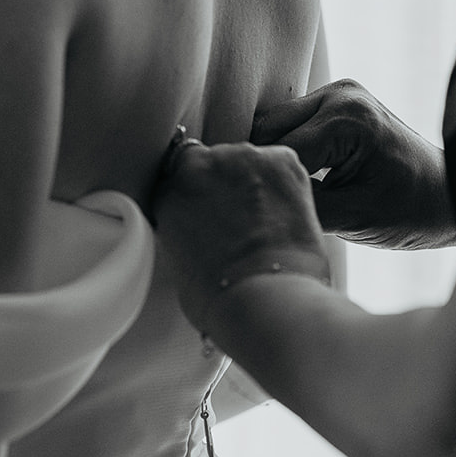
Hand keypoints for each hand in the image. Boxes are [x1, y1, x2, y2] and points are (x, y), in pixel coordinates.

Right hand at [153, 141, 329, 335]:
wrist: (264, 297)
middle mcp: (198, 165)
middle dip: (225, 186)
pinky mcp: (280, 160)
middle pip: (213, 164)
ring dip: (255, 183)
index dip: (199, 197)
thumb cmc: (221, 298)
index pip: (178, 181)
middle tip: (241, 221)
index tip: (210, 212)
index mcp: (167, 192)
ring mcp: (240, 158)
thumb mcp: (179, 264)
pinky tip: (288, 214)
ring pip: (247, 162)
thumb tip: (204, 233)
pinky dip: (286, 184)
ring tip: (269, 223)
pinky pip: (282, 164)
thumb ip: (185, 232)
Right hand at [251, 79, 455, 249]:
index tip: (253, 212)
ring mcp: (339, 94)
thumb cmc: (413, 210)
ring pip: (276, 126)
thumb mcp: (353, 218)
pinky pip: (295, 125)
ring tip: (282, 194)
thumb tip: (254, 201)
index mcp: (346, 118)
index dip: (264, 185)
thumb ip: (301, 203)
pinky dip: (291, 151)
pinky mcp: (338, 103)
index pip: (278, 152)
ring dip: (276, 158)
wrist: (450, 194)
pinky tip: (299, 180)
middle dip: (265, 167)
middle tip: (265, 205)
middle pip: (269, 130)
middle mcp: (339, 95)